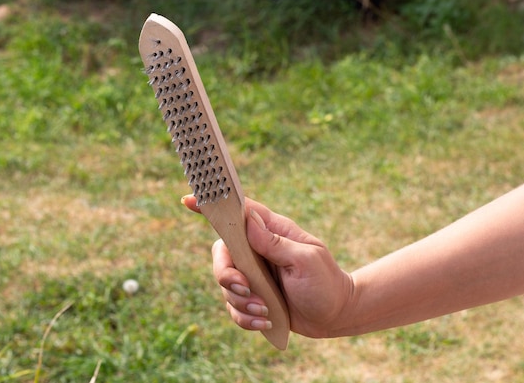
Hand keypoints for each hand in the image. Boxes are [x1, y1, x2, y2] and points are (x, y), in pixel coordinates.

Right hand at [182, 195, 353, 337]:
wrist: (335, 314)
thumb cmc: (325, 281)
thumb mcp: (306, 259)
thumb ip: (275, 243)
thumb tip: (248, 220)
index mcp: (270, 231)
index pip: (238, 212)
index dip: (213, 206)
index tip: (188, 200)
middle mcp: (256, 250)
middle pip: (222, 254)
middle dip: (227, 275)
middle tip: (246, 288)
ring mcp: (252, 274)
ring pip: (225, 285)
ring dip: (241, 302)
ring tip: (266, 311)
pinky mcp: (251, 297)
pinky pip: (233, 308)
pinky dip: (245, 318)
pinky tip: (266, 322)